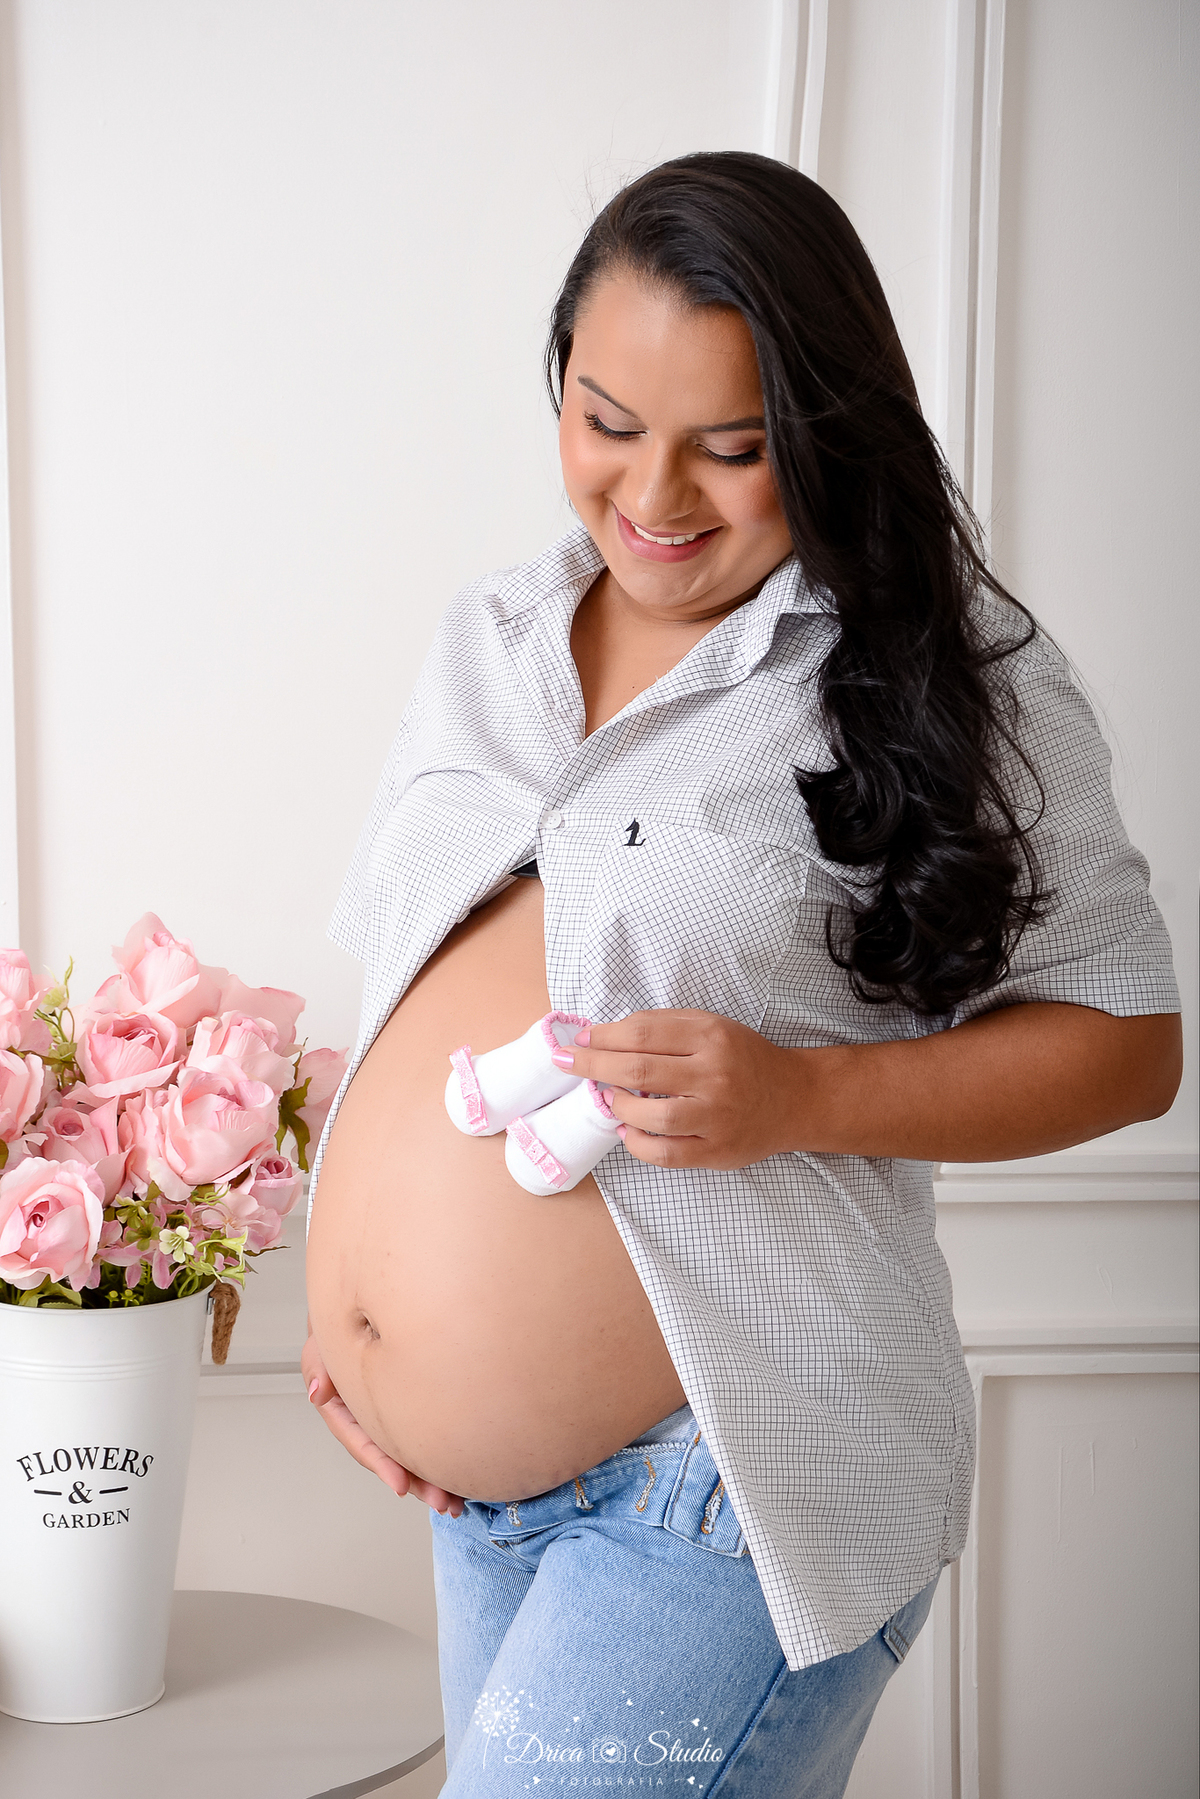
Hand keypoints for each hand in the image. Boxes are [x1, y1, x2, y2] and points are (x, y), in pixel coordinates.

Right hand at [301, 1327, 464, 1516]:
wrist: (364, 1310)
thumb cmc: (341, 1328)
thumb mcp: (323, 1342)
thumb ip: (318, 1365)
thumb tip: (319, 1393)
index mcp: (342, 1409)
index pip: (361, 1440)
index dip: (380, 1463)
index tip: (400, 1483)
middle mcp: (366, 1419)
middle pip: (390, 1457)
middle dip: (416, 1483)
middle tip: (441, 1502)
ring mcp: (388, 1417)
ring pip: (410, 1453)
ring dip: (431, 1480)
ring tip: (455, 1502)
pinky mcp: (411, 1407)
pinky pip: (425, 1435)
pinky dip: (441, 1457)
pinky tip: (460, 1477)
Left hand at [562, 1008, 801, 1169]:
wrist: (793, 1097)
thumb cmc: (742, 1058)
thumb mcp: (710, 1026)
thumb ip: (663, 1027)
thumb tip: (608, 1034)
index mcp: (711, 1037)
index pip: (643, 1034)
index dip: (604, 1037)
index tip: (582, 1040)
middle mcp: (715, 1075)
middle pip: (640, 1070)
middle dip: (594, 1066)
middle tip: (569, 1063)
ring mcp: (717, 1117)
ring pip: (652, 1116)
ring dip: (619, 1106)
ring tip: (610, 1099)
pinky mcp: (718, 1151)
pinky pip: (667, 1154)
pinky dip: (639, 1145)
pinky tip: (627, 1131)